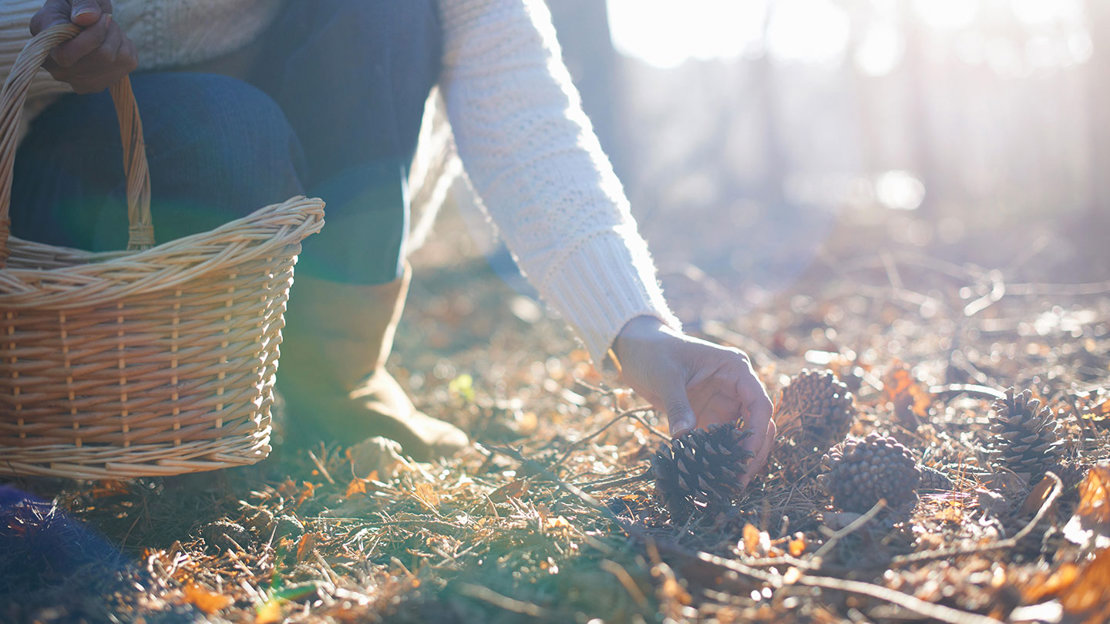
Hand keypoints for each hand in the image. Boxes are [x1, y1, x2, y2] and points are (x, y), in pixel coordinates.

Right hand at [30, 0, 136, 93]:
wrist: (79, 20)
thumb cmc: (73, 6)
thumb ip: (81, 3)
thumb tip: (86, 19)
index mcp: (43, 43)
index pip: (68, 55)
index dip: (93, 35)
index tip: (102, 16)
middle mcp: (57, 69)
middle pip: (102, 56)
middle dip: (110, 31)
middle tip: (105, 18)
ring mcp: (78, 81)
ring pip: (116, 60)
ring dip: (118, 37)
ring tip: (106, 29)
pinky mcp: (98, 85)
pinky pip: (128, 63)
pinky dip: (127, 46)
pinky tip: (112, 42)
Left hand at [613, 316, 775, 485]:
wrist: (637, 348)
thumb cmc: (654, 352)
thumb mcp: (665, 376)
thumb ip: (678, 406)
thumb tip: (684, 436)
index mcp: (735, 369)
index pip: (760, 404)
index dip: (757, 433)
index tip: (745, 458)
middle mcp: (736, 386)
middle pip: (758, 423)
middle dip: (752, 452)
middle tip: (739, 481)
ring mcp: (723, 401)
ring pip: (742, 435)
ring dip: (737, 458)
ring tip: (727, 485)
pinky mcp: (708, 414)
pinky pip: (720, 439)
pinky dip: (718, 456)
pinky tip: (711, 475)